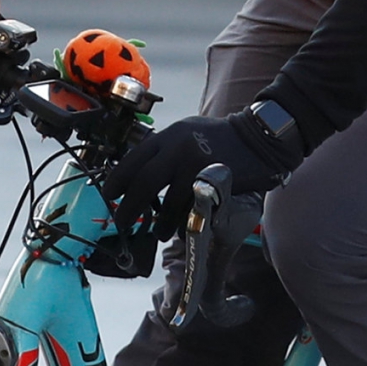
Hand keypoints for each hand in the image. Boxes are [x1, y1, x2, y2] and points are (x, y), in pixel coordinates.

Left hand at [104, 108, 298, 238]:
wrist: (257, 137)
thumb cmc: (219, 138)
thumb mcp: (186, 132)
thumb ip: (163, 150)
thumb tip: (138, 176)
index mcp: (168, 136)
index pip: (133, 159)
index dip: (116, 181)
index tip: (108, 196)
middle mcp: (178, 147)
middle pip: (144, 182)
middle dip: (130, 207)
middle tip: (123, 222)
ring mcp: (196, 163)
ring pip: (169, 201)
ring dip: (160, 222)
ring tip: (157, 233)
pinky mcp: (214, 180)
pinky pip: (192, 207)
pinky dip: (183, 221)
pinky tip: (180, 228)